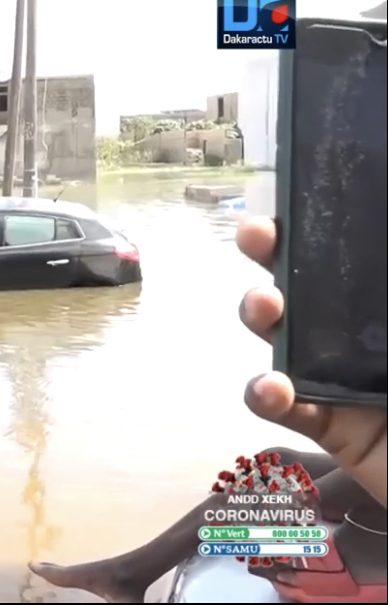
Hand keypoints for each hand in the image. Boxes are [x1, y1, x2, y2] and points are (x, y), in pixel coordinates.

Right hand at [236, 216, 386, 506]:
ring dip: (261, 314)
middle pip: (308, 284)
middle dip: (273, 253)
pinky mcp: (329, 427)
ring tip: (266, 305)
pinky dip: (265, 394)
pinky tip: (272, 385)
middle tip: (257, 234)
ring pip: (284, 338)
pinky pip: (282, 408)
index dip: (321, 222)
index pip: (354, 256)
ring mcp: (343, 379)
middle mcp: (366, 334)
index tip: (298, 197)